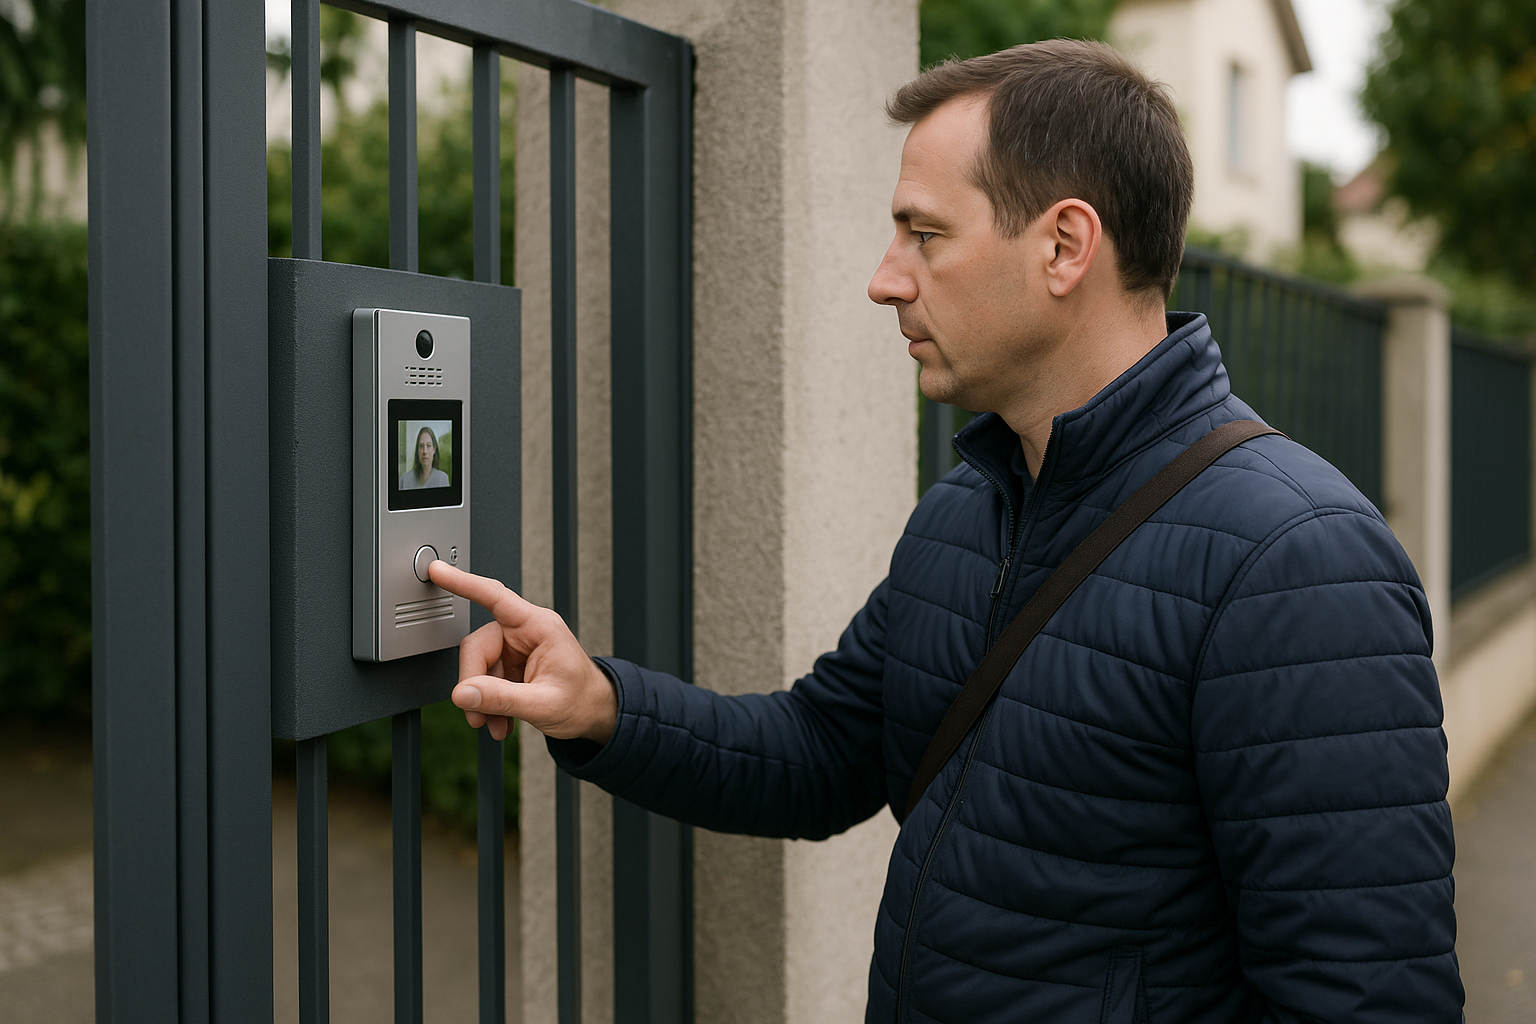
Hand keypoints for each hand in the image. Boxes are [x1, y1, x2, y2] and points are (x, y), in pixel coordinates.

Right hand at [427, 561, 617, 743]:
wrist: (596, 715)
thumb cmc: (583, 700)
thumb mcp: (544, 704)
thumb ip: (502, 698)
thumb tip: (463, 693)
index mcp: (539, 627)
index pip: (495, 597)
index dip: (464, 583)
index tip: (439, 571)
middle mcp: (525, 632)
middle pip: (478, 647)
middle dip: (474, 685)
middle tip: (478, 715)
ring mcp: (517, 649)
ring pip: (478, 668)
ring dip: (482, 701)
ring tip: (496, 724)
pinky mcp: (511, 666)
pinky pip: (485, 680)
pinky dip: (488, 704)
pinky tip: (501, 721)